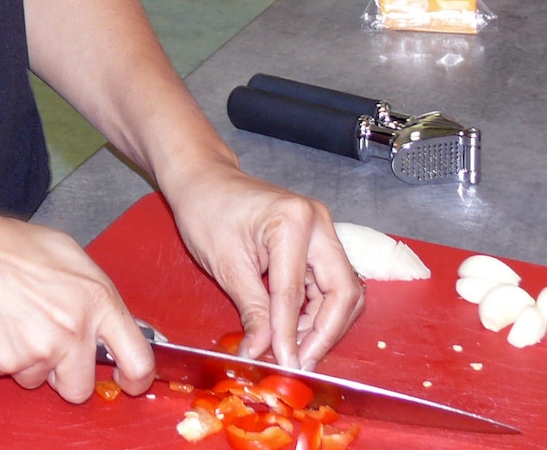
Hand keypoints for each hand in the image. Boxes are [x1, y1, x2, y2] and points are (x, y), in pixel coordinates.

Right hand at [0, 200, 157, 402]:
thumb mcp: (63, 252)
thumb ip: (90, 291)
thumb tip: (106, 322)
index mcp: (95, 296)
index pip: (137, 357)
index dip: (135, 379)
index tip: (127, 383)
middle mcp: (74, 327)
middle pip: (80, 387)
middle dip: (62, 375)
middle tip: (41, 344)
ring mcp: (40, 348)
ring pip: (38, 381)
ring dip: (24, 361)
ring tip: (7, 319)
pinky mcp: (6, 362)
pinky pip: (5, 374)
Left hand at [163, 159, 364, 369]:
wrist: (204, 180)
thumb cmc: (207, 210)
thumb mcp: (226, 265)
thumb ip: (252, 311)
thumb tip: (262, 352)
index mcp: (293, 221)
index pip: (296, 293)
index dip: (291, 335)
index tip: (285, 365)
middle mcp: (318, 223)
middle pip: (342, 292)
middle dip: (325, 333)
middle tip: (299, 362)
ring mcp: (322, 231)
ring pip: (341, 291)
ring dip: (322, 325)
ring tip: (292, 349)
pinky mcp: (317, 241)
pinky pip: (328, 284)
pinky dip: (315, 311)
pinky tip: (293, 330)